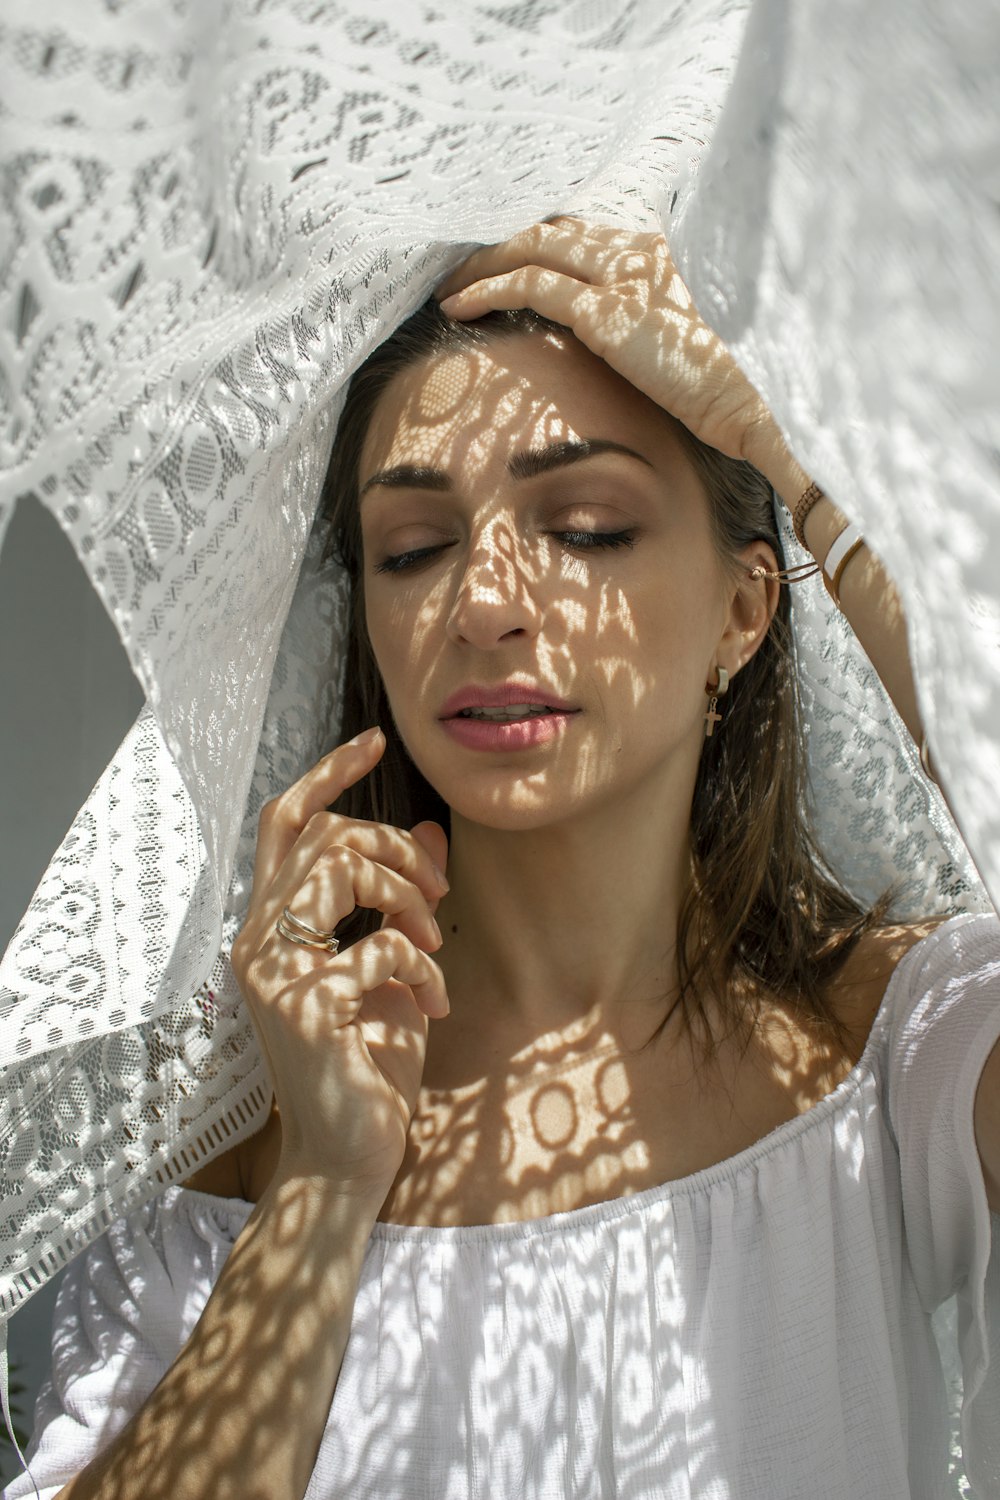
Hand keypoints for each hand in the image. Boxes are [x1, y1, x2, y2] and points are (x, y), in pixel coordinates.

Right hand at [230, 729, 449, 1197]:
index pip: (285, 824)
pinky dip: (424, 968)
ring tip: (432, 937)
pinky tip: (435, 1005)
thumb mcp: (395, 971)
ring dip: (406, 894)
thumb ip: (401, 904)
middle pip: (327, 836)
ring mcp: (275, 972)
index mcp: (272, 927)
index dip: (327, 774)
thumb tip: (431, 833)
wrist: (347, 1159)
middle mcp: (259, 941)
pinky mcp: (305, 1006)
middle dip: (395, 848)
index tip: (374, 740)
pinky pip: (381, 946)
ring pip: (341, 869)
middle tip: (438, 894)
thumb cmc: (367, 1066)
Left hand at [436, 217, 781, 469]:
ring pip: (535, 246)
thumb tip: (649, 365)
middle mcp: (646, 254)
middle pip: (558, 230)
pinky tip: (459, 308)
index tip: (513, 262)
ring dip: (485, 264)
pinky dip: (487, 291)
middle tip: (467, 267)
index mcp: (671, 260)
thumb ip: (669, 344)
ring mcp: (626, 276)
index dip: (548, 244)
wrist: (769, 402)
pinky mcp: (608, 310)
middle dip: (507, 244)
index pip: (594, 236)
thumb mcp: (706, 357)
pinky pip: (529, 286)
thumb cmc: (750, 393)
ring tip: (451, 287)